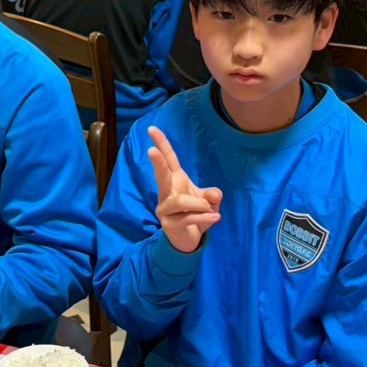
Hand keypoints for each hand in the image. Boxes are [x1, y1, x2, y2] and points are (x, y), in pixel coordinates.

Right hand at [147, 126, 221, 253]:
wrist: (190, 238)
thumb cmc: (197, 213)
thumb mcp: (209, 201)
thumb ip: (213, 194)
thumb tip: (215, 195)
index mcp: (175, 180)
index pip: (169, 159)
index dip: (161, 144)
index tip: (152, 129)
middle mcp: (166, 192)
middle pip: (161, 175)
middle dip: (157, 163)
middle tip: (151, 151)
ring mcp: (164, 209)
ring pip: (180, 201)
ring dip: (200, 205)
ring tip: (212, 210)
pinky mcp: (168, 224)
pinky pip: (188, 217)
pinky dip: (204, 217)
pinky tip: (215, 217)